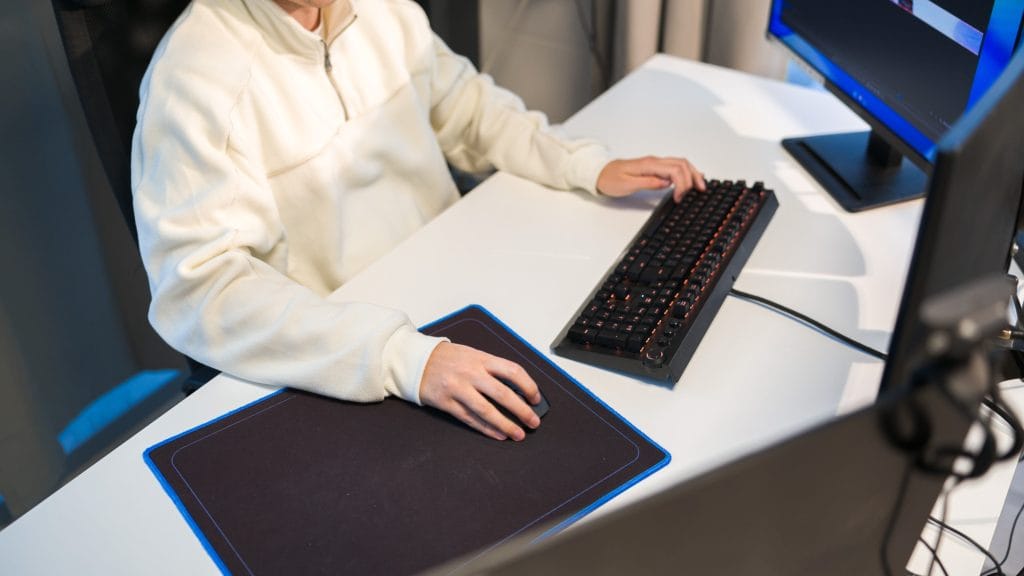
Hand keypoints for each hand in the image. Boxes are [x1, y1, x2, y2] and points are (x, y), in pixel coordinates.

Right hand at [419, 342, 541, 440]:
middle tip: (533, 422)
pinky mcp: (446, 403)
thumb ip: (492, 369)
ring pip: (486, 410)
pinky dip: (486, 429)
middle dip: (521, 410)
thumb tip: (517, 390)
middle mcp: (471, 373)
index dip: (528, 386)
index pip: (512, 371)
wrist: (416, 360)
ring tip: (518, 434)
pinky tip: (498, 434)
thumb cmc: (449, 358)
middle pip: (502, 394)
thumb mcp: (472, 355)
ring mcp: (457, 389)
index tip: (536, 398)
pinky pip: (470, 418)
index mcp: (481, 359)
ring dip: (505, 425)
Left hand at [597, 156, 705, 201]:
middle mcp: (654, 161)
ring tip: (700, 185)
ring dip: (692, 173)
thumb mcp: (627, 185)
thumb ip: (647, 183)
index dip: (682, 184)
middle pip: (682, 164)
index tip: (680, 198)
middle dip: (693, 177)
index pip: (674, 170)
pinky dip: (686, 171)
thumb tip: (666, 183)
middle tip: (699, 192)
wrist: (599, 173)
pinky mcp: (654, 167)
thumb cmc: (610, 179)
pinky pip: (674, 166)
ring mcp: (655, 163)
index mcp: (649, 165)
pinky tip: (691, 178)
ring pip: (680, 163)